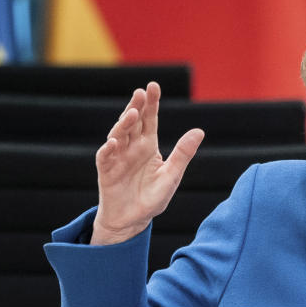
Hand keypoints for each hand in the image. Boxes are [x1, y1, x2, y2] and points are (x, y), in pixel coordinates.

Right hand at [91, 82, 204, 244]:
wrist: (133, 220)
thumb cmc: (152, 197)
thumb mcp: (171, 175)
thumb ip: (183, 154)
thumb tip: (200, 131)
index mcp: (148, 146)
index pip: (150, 120)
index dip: (151, 104)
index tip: (153, 86)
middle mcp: (132, 147)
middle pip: (133, 122)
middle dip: (136, 106)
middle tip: (141, 92)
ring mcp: (118, 157)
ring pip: (118, 135)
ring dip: (124, 124)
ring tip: (132, 113)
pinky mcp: (106, 171)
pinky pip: (105, 157)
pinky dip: (109, 149)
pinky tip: (114, 142)